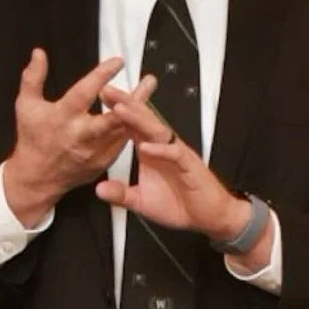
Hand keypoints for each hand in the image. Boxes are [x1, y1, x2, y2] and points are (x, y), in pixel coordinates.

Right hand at [4, 49, 155, 225]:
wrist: (37, 178)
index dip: (101, 77)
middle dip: (132, 99)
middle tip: (149, 80)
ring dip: (139, 108)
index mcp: (62, 118)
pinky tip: (140, 110)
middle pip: (113, 117)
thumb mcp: (26, 106)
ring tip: (149, 87)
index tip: (118, 62)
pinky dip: (132, 126)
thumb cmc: (32, 138)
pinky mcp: (102, 161)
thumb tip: (39, 53)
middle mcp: (81, 135)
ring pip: (123, 128)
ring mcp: (94, 151)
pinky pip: (122, 141)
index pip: (84, 94)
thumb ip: (32, 78)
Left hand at [95, 85, 247, 239]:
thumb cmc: (180, 204)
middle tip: (107, 91)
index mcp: (150, 151)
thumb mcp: (141, 202)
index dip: (117, 112)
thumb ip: (121, 194)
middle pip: (143, 120)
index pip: (132, 126)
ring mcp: (176, 154)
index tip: (100, 100)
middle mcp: (163, 147)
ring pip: (157, 131)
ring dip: (139, 120)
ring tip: (120, 109)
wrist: (208, 217)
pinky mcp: (189, 166)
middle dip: (125, 105)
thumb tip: (100, 189)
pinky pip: (175, 154)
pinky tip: (146, 147)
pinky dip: (160, 150)